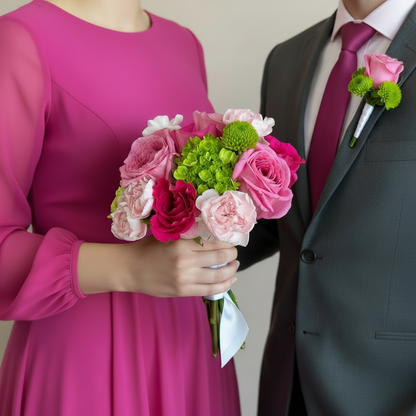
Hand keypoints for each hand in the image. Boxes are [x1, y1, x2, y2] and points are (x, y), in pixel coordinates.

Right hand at [78, 236, 238, 297]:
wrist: (131, 269)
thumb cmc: (149, 249)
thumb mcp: (168, 235)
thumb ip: (188, 234)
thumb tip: (213, 232)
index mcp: (182, 243)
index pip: (214, 241)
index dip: (228, 241)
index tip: (232, 241)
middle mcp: (185, 260)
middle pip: (221, 257)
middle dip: (233, 255)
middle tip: (235, 253)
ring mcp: (185, 278)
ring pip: (219, 275)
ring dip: (232, 271)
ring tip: (234, 267)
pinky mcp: (183, 291)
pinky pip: (210, 290)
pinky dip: (224, 285)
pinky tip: (229, 281)